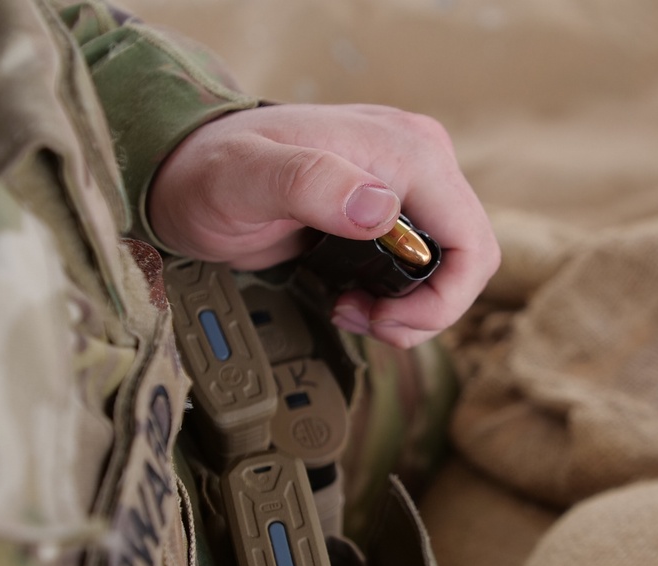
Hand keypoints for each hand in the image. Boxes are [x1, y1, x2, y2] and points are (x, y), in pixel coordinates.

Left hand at [147, 104, 499, 347]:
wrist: (187, 170)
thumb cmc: (209, 172)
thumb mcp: (246, 179)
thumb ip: (310, 183)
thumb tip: (382, 210)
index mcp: (407, 150)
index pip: (470, 243)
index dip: (442, 300)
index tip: (385, 323)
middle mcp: (421, 159)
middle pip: (468, 258)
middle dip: (428, 309)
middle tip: (367, 323)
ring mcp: (410, 184)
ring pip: (452, 266)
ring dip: (412, 308)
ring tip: (352, 311)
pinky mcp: (395, 206)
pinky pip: (427, 264)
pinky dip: (400, 296)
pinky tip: (353, 298)